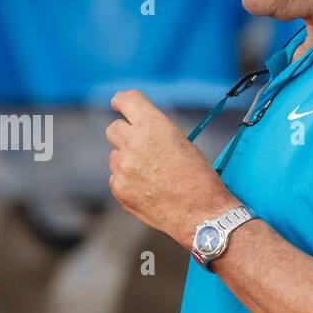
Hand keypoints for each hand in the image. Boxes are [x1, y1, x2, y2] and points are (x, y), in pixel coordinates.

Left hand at [106, 89, 238, 245]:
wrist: (199, 212)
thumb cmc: (197, 176)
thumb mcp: (181, 142)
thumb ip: (155, 132)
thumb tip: (138, 129)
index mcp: (152, 126)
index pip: (127, 100)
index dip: (121, 100)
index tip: (117, 103)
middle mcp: (134, 143)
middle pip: (114, 129)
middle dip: (124, 134)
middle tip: (138, 145)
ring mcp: (123, 167)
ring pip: (114, 156)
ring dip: (126, 160)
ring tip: (151, 174)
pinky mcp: (119, 187)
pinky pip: (115, 177)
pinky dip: (127, 181)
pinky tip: (147, 189)